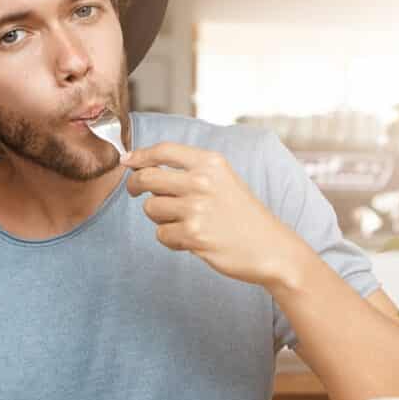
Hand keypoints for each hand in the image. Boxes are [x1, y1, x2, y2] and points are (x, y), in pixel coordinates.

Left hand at [123, 142, 293, 288]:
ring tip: (182, 223)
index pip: (164, 150)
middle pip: (148, 177)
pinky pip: (161, 234)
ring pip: (151, 208)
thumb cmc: (244, 216)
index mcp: (211, 163)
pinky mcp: (193, 234)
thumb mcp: (224, 180)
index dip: (140, 155)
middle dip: (136, 186)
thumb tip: (144, 167)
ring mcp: (197, 208)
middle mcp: (202, 181)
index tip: (127, 161)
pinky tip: (191, 240)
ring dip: (159, 218)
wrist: (272, 249)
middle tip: (137, 192)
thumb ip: (190, 171)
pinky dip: (171, 239)